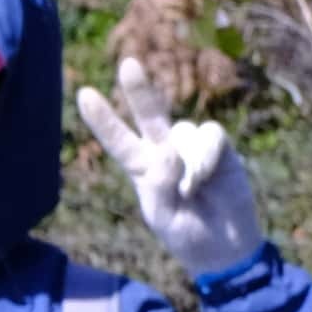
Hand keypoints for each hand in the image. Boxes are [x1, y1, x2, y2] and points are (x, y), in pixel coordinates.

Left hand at [75, 80, 268, 279]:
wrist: (226, 246)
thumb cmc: (187, 234)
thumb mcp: (163, 217)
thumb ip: (161, 185)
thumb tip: (171, 151)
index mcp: (142, 168)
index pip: (119, 140)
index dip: (103, 120)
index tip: (85, 95)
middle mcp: (164, 150)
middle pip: (150, 113)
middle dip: (140, 89)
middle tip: (129, 64)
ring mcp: (191, 146)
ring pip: (185, 133)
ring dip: (190, 162)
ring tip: (192, 191)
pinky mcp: (218, 146)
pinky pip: (210, 135)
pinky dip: (208, 157)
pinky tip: (209, 178)